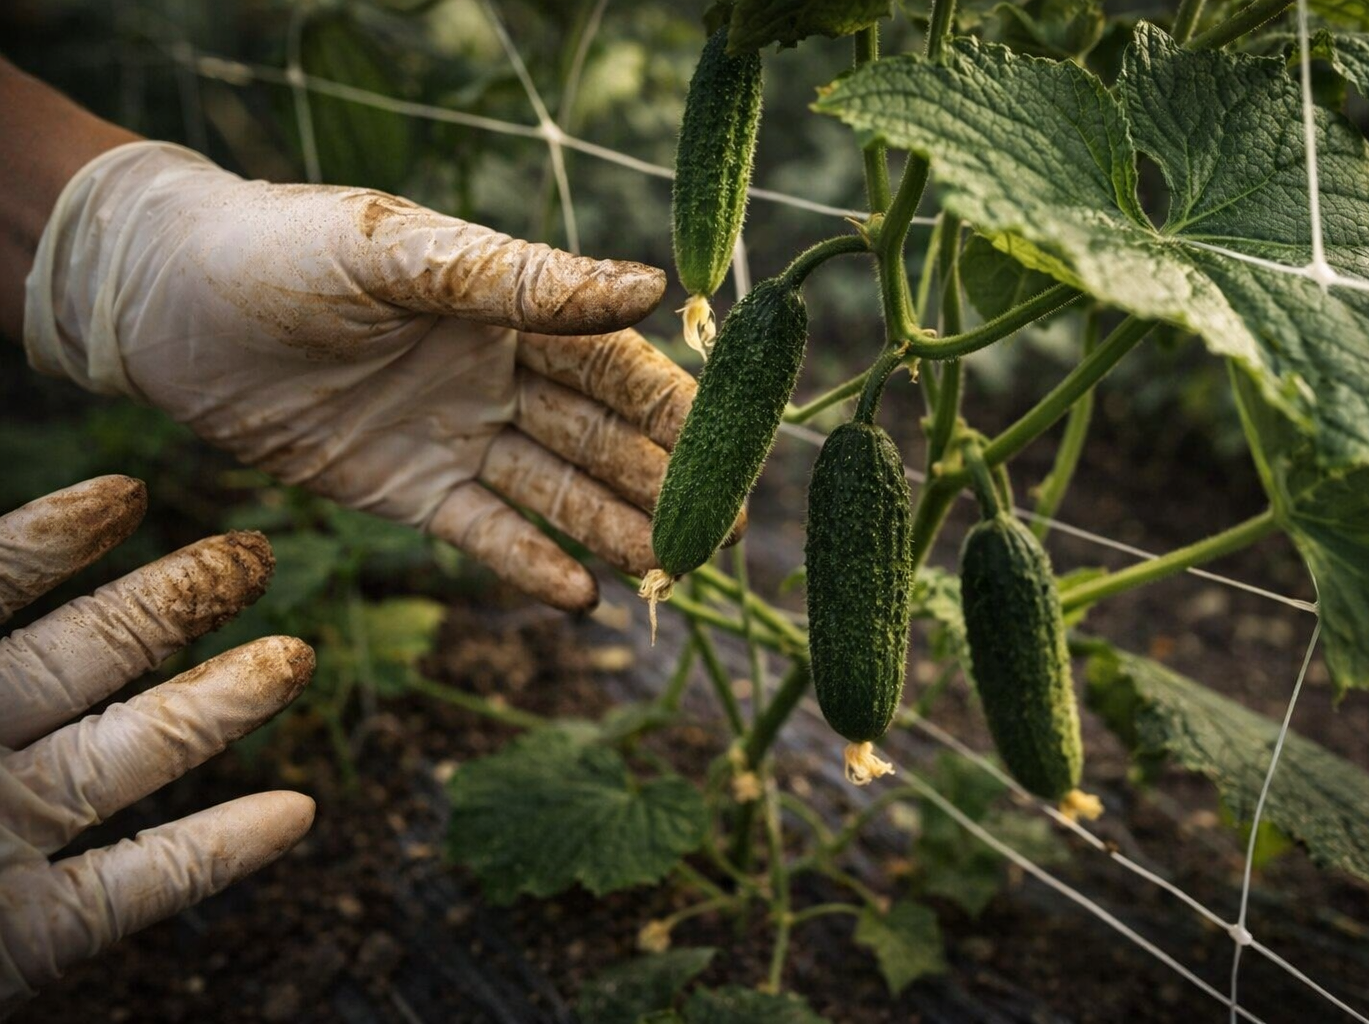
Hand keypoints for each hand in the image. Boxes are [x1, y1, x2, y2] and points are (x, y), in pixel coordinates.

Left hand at [0, 476, 314, 1011]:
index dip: (55, 539)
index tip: (129, 493)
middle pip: (87, 657)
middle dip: (177, 598)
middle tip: (255, 551)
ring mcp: (2, 842)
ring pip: (134, 756)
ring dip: (225, 705)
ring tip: (297, 655)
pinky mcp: (32, 936)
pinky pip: (141, 885)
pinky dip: (223, 852)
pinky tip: (294, 815)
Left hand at [25, 142, 703, 610]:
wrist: (162, 305)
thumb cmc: (282, 252)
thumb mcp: (404, 256)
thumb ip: (523, 280)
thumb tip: (653, 287)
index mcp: (509, 307)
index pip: (614, 365)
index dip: (674, 409)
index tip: (731, 453)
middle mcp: (497, 374)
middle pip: (600, 436)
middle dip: (661, 483)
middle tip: (718, 536)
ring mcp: (456, 435)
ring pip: (556, 490)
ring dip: (614, 529)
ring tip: (667, 576)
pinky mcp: (408, 489)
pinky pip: (486, 532)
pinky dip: (532, 562)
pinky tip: (581, 595)